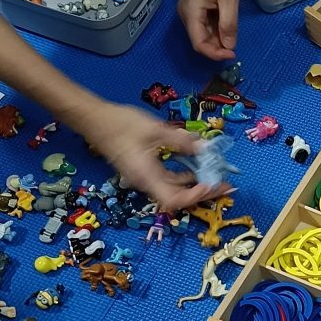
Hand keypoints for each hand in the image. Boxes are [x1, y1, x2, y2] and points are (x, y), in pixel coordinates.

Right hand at [74, 101, 232, 212]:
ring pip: (175, 190)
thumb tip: (204, 148)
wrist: (94, 121)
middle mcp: (147, 183)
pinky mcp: (145, 171)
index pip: (175, 199)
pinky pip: (169, 179)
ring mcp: (145, 178)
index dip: (195, 196)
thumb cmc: (120, 124)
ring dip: (196, 185)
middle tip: (226, 185)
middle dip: (204, 193)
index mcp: (147, 177)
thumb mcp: (155, 130)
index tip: (212, 184)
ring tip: (217, 177)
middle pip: (179, 198)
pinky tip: (197, 166)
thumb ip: (181, 141)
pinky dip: (185, 176)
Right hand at [179, 0, 239, 59]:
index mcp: (191, 12)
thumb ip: (228, 24)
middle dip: (217, 47)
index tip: (232, 54)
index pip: (199, 44)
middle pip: (200, 41)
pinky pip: (206, 25)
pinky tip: (227, 27)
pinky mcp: (196, 7)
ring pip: (203, 34)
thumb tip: (229, 46)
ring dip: (218, 39)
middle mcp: (186, 14)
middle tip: (234, 47)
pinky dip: (217, 30)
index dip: (215, 53)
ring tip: (232, 35)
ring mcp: (191, 10)